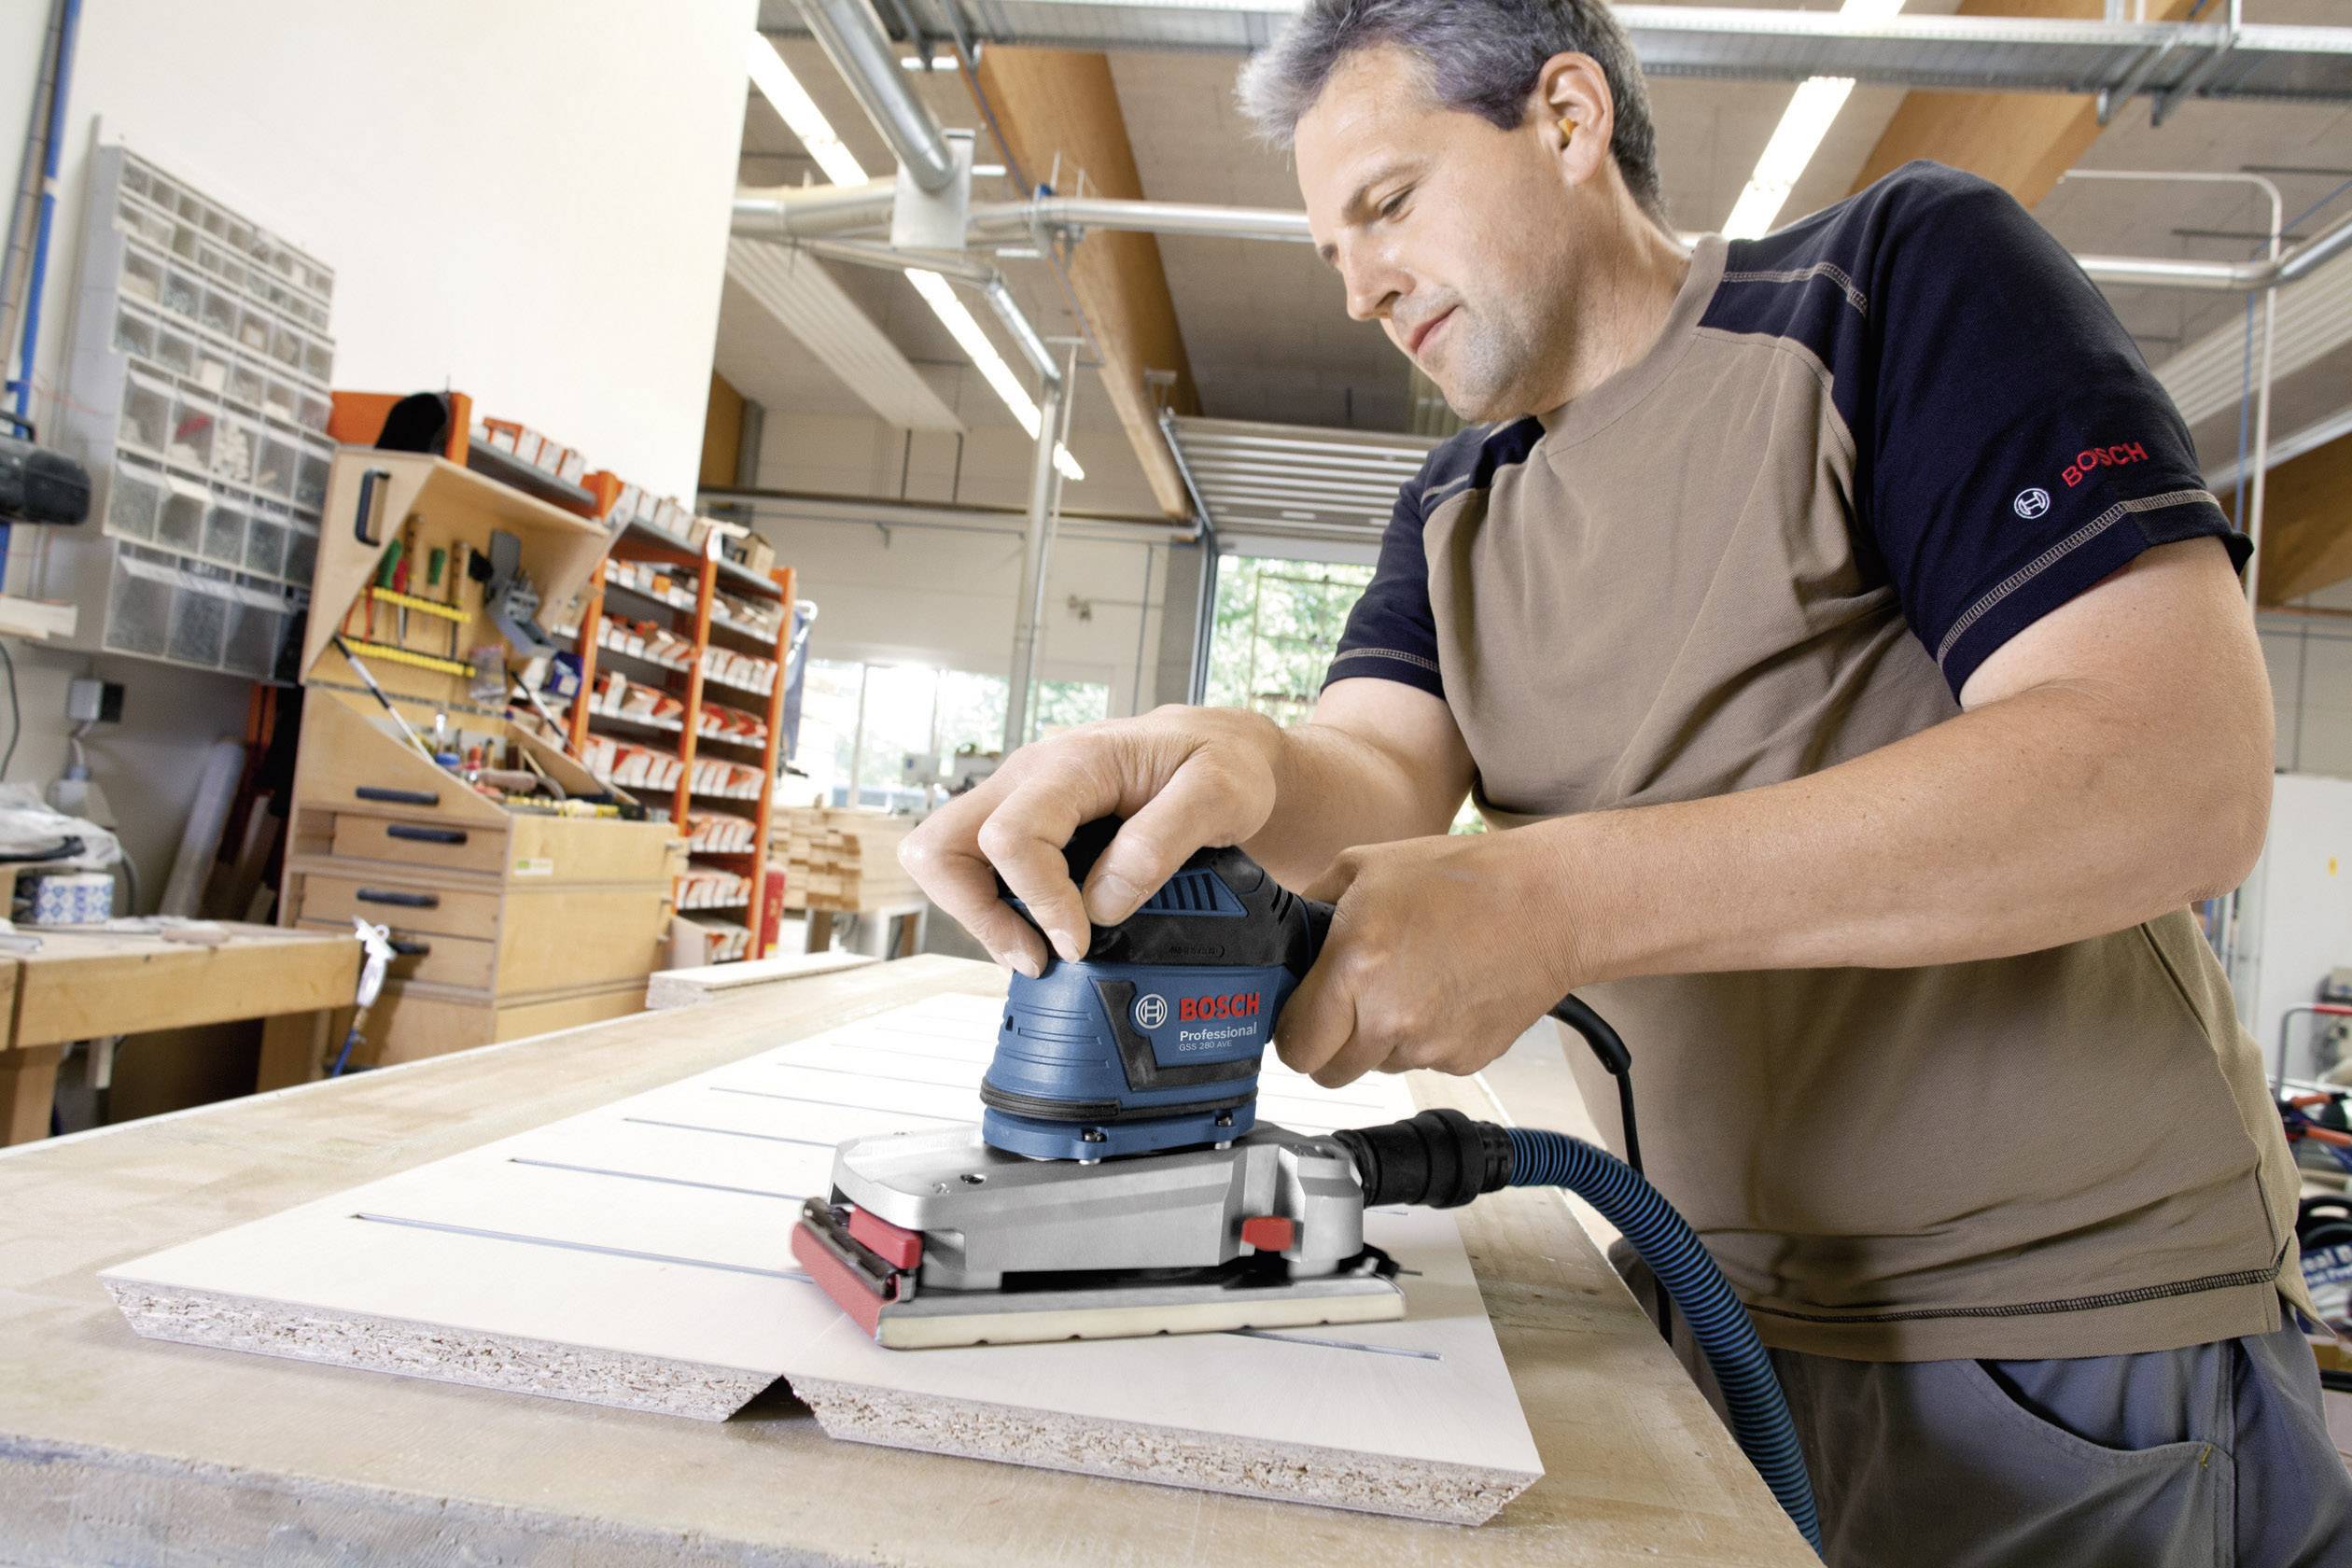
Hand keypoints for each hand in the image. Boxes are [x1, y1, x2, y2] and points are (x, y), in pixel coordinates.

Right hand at [898, 705, 1286, 976]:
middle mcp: (1031, 776)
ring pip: (948, 860)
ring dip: (981, 915)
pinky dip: (998, 908)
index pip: (1013, 837)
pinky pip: (979, 869)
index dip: (1039, 902)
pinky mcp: (1026, 821)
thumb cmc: (1223, 763)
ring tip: (1037, 950)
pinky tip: (1044, 929)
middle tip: (1035, 955)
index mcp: (1075, 764)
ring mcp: (1021, 798)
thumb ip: (1162, 841)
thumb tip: (1102, 901)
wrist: (1222, 750)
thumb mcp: (1220, 794)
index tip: (1080, 942)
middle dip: (976, 914)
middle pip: (943, 846)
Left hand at [1276, 829, 1577, 1087]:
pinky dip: (1424, 1038)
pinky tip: (1443, 992)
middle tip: (1346, 1005)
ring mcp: (1429, 1046)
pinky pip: (1423, 1062)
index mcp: (1353, 969)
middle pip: (1329, 1073)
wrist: (1549, 904)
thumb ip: (1311, 906)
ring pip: (1376, 1068)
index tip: (1300, 1017)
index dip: (1291, 1032)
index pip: (1294, 1047)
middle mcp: (1387, 1019)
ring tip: (1407, 984)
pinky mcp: (1464, 1059)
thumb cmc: (1462, 878)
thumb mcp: (1364, 867)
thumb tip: (1285, 938)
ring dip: (1378, 1041)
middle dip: (1329, 1044)